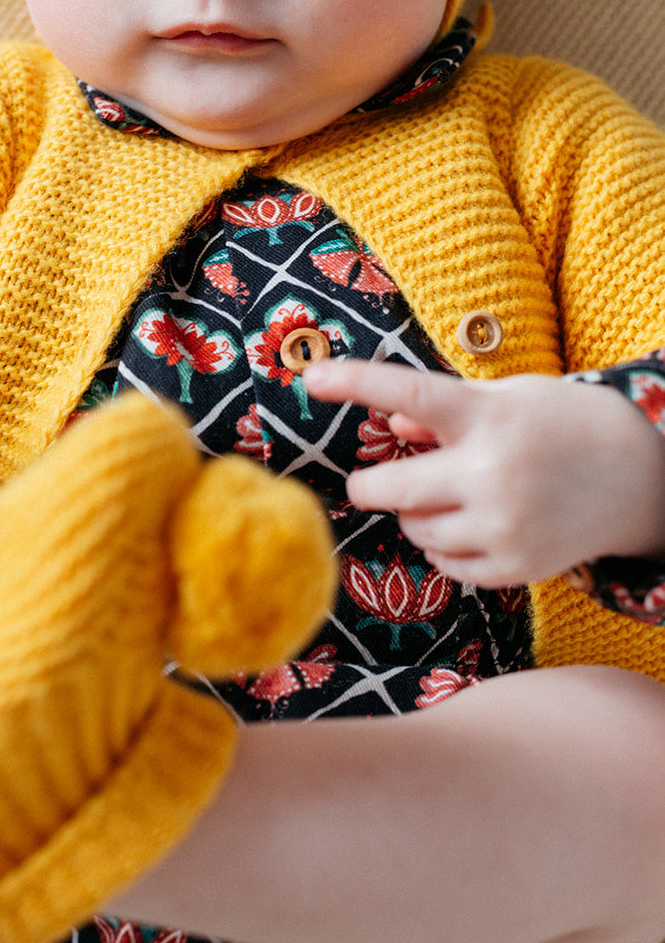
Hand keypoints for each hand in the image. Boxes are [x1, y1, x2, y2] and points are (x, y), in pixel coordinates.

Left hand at [302, 359, 664, 585]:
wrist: (638, 473)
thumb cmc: (557, 423)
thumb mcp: (504, 398)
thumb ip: (441, 412)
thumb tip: (392, 427)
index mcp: (486, 416)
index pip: (409, 394)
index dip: (356, 384)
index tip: (312, 377)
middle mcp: (492, 472)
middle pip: (393, 490)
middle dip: (369, 488)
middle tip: (366, 484)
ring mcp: (504, 524)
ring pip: (416, 529)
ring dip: (417, 515)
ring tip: (452, 497)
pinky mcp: (516, 565)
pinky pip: (446, 565)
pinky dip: (445, 548)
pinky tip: (472, 526)